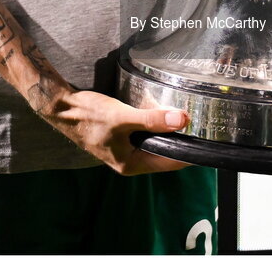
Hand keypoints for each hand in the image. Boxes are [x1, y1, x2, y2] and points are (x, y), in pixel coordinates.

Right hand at [41, 87, 190, 175]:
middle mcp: (129, 160)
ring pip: (155, 144)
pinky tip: (162, 113)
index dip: (189, 153)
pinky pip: (145, 135)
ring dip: (168, 133)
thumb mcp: (122, 117)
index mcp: (131, 164)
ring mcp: (124, 149)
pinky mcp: (121, 137)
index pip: (169, 163)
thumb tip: (181, 119)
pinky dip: (156, 126)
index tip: (209, 143)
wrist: (63, 108)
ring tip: (187, 118)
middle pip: (164, 154)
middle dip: (181, 142)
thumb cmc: (88, 115)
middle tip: (202, 127)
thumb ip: (152, 120)